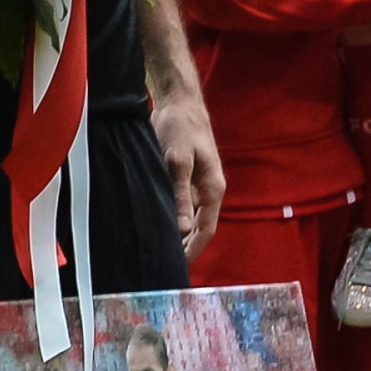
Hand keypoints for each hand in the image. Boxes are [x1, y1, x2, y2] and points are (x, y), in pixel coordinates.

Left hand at [150, 85, 226, 257]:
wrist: (179, 103)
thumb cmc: (180, 128)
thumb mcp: (177, 162)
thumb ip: (180, 196)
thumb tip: (182, 229)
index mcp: (213, 190)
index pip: (206, 230)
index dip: (192, 251)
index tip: (176, 267)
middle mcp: (209, 191)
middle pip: (199, 228)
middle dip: (184, 247)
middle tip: (163, 265)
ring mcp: (199, 185)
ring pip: (190, 218)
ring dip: (177, 234)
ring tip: (158, 251)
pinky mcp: (188, 178)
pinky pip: (182, 206)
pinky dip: (172, 218)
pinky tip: (157, 226)